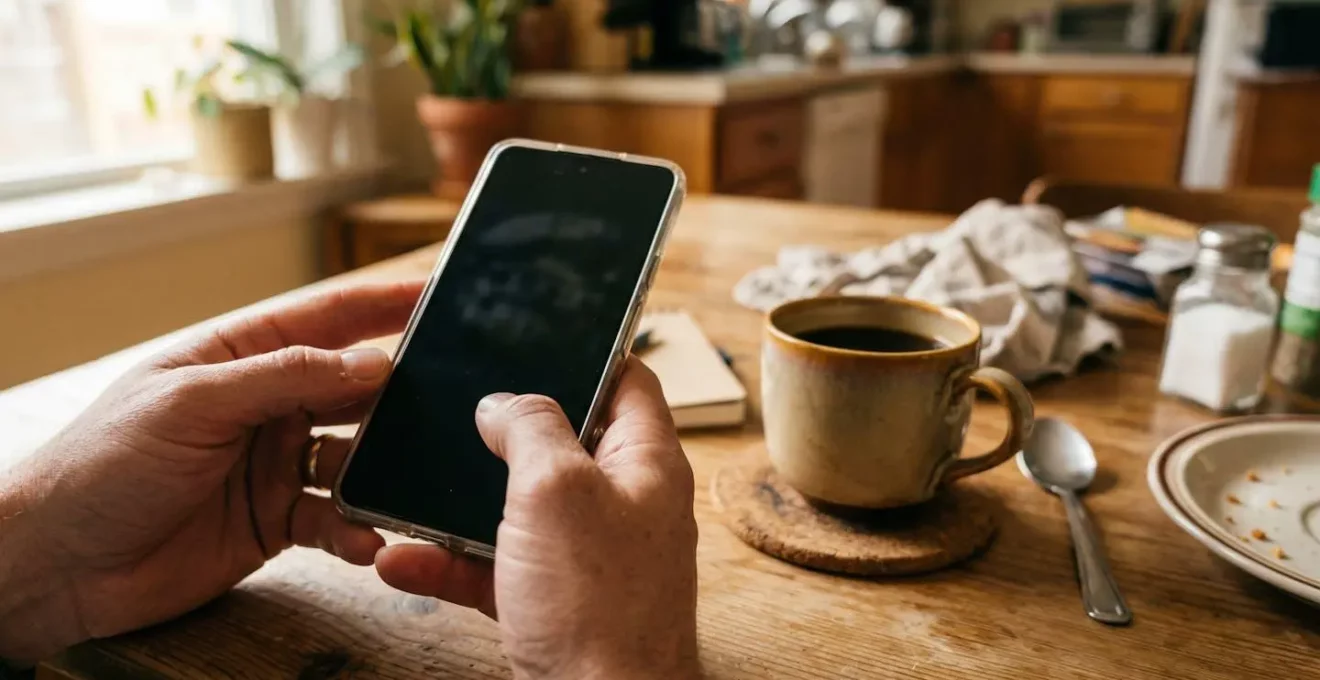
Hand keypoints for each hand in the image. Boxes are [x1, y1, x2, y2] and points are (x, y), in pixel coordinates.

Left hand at [0, 281, 422, 661]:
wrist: (60, 564)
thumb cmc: (101, 466)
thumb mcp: (193, 403)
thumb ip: (284, 377)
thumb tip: (372, 361)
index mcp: (239, 356)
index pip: (325, 318)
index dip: (383, 304)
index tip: (440, 294)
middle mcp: (265, 405)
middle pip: (353, 387)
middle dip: (400, 394)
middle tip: (450, 401)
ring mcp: (274, 464)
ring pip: (356, 457)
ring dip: (383, 470)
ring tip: (407, 481)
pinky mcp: (277, 520)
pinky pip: (337, 519)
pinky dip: (357, 528)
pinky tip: (367, 537)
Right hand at [375, 358, 699, 679]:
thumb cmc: (598, 607)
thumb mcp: (556, 490)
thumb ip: (530, 428)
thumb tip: (503, 404)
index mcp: (644, 462)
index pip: (626, 380)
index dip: (584, 351)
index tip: (533, 334)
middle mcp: (621, 504)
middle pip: (560, 444)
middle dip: (499, 432)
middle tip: (450, 409)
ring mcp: (587, 558)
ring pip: (516, 511)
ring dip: (456, 505)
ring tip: (403, 489)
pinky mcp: (554, 604)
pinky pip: (495, 570)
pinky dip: (449, 565)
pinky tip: (401, 561)